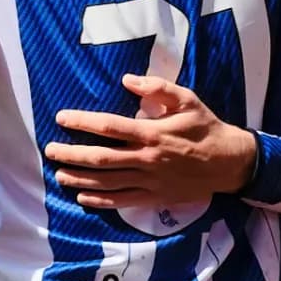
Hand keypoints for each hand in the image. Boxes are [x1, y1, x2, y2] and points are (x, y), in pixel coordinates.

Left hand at [44, 74, 253, 207]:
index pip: (110, 127)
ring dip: (80, 179)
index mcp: (153, 133)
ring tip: (59, 173)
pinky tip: (82, 198)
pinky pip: (122, 201)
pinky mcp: (155, 197)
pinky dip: (100, 200)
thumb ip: (158, 88)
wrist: (230, 163)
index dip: (83, 122)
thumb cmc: (206, 128)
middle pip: (101, 158)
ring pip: (107, 182)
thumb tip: (127, 79)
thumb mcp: (188, 100)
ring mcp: (150, 181)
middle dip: (72, 154)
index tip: (62, 118)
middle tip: (50, 150)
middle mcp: (148, 158)